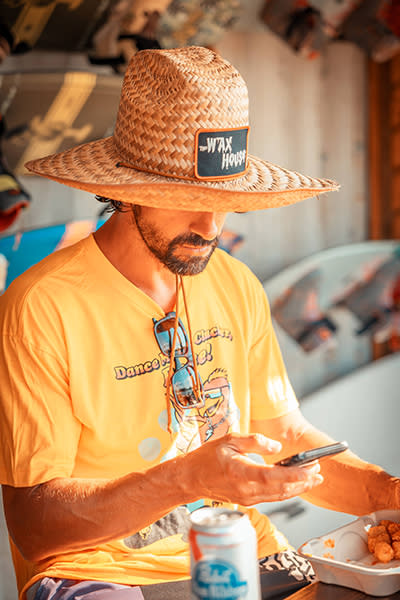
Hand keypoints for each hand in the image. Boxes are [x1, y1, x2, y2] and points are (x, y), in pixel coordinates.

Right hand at [183, 433, 322, 505]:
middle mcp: (246, 490)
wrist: (192, 478)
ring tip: (314, 477)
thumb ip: (255, 441)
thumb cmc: (208, 457)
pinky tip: (296, 484)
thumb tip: (277, 447)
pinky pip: (272, 497)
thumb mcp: (230, 439)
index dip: (294, 475)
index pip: (273, 476)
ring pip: (279, 496)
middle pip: (281, 489)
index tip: (311, 469)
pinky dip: (287, 491)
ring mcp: (248, 498)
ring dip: (298, 488)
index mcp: (240, 472)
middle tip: (319, 470)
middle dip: (303, 481)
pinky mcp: (249, 501)